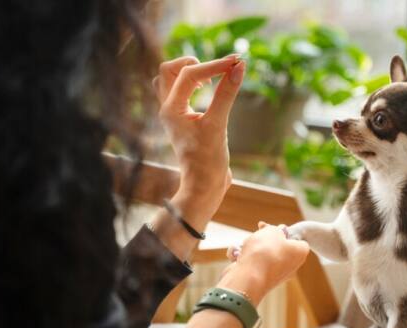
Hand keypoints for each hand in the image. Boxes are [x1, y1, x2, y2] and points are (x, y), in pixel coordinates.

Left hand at [153, 55, 244, 216]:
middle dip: (194, 64)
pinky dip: (192, 84)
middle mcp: (167, 109)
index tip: (237, 62)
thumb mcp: (218, 125)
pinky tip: (210, 90)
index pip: (189, 74)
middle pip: (169, 70)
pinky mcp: (182, 119)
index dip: (214, 65)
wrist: (204, 187)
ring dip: (189, 72)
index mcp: (171, 109)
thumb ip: (227, 94)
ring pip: (170, 79)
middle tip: (218, 71)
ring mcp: (173, 114)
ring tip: (210, 79)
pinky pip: (179, 91)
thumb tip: (239, 67)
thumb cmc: (208, 161)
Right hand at [218, 222, 309, 305]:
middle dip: (264, 239)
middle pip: (277, 247)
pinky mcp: (259, 280)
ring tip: (245, 246)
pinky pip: (251, 264)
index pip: (298, 240)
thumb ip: (276, 229)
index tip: (275, 228)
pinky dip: (243, 258)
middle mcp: (290, 267)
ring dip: (251, 247)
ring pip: (262, 255)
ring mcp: (274, 275)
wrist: (248, 277)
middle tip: (258, 233)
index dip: (286, 232)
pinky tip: (236, 256)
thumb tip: (278, 232)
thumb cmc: (264, 252)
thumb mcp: (272, 231)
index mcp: (299, 254)